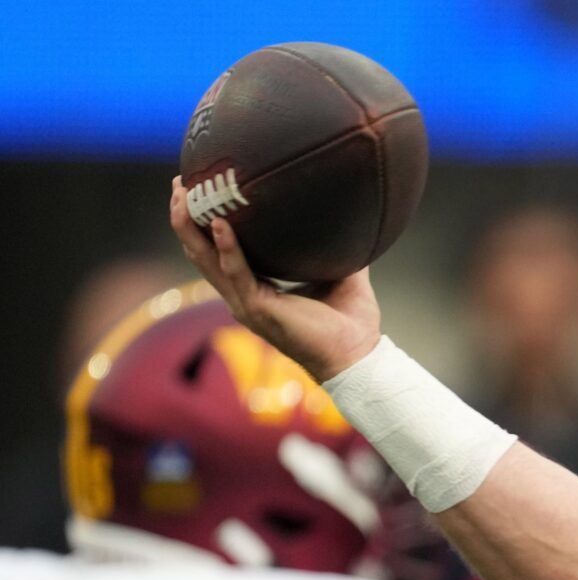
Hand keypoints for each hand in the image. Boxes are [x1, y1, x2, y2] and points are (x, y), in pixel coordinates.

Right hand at [168, 176, 381, 382]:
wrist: (359, 357)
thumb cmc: (351, 323)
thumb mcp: (341, 275)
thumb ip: (335, 247)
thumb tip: (349, 216)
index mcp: (256, 288)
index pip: (217, 252)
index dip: (203, 223)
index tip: (197, 189)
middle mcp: (243, 296)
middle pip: (200, 252)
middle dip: (185, 217)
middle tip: (177, 184)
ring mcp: (246, 304)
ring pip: (206, 261)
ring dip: (191, 227)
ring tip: (184, 194)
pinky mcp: (258, 310)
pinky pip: (236, 274)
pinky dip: (228, 248)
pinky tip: (222, 223)